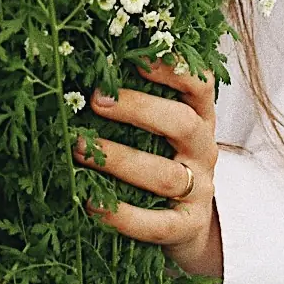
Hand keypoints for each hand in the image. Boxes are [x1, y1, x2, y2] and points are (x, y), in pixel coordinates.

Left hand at [75, 59, 221, 280]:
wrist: (191, 222)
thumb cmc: (165, 158)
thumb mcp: (164, 126)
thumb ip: (143, 99)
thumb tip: (93, 64)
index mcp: (200, 116)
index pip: (200, 84)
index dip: (173, 68)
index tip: (135, 57)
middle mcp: (203, 150)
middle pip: (182, 124)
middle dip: (138, 109)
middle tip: (96, 100)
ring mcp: (200, 190)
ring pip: (165, 175)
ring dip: (119, 160)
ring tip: (80, 149)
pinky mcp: (186, 226)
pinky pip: (157, 224)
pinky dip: (124, 217)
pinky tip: (92, 204)